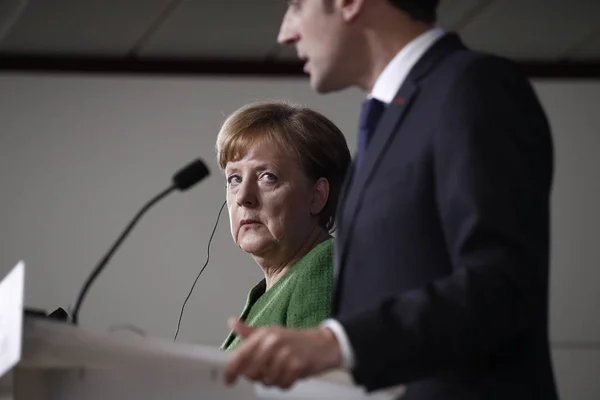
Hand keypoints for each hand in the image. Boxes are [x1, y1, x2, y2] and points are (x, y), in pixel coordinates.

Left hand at [224, 318, 342, 388]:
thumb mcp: (271, 332)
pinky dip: (285, 383)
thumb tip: (232, 322)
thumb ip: (249, 332)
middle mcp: (273, 342)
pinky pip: (281, 384)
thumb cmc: (295, 340)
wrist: (323, 344)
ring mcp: (285, 354)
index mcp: (264, 334)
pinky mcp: (296, 366)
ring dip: (273, 380)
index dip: (231, 370)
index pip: (240, 355)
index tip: (228, 379)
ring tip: (281, 370)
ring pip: (266, 380)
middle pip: (251, 372)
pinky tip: (290, 374)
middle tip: (266, 370)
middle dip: (257, 376)